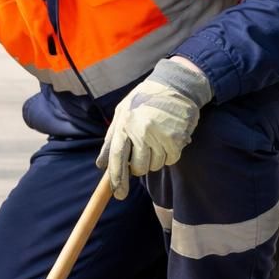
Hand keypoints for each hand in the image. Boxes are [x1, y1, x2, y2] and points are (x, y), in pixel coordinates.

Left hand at [96, 57, 211, 199]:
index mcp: (124, 124)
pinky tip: (167, 139)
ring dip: (154, 159)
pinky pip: (170, 160)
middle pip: (138, 168)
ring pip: (155, 165)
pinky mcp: (176, 138)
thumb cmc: (145, 99)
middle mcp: (141, 131)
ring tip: (156, 139)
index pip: (117, 157)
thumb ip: (111, 139)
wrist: (176, 85)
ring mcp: (160, 135)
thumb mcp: (122, 113)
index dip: (117, 178)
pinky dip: (168, 155)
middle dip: (138, 167)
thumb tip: (101, 165)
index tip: (119, 194)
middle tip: (142, 152)